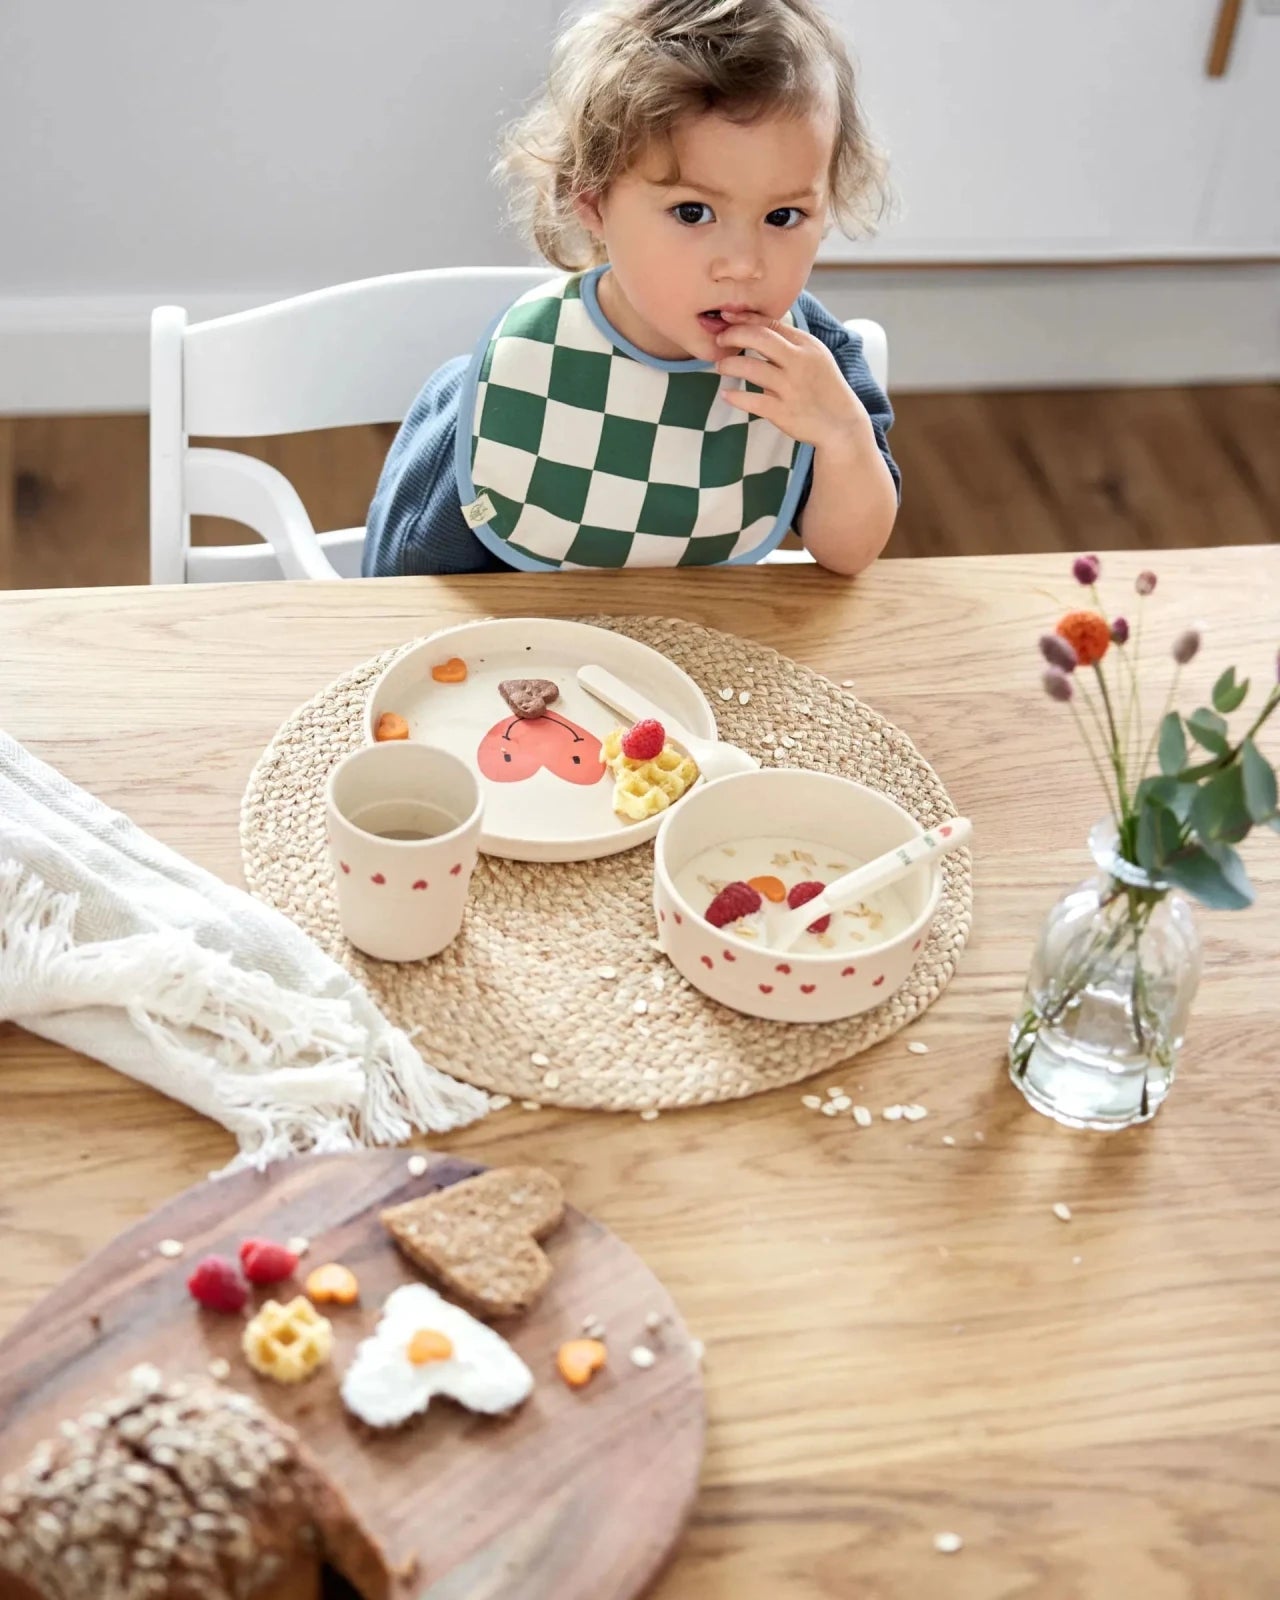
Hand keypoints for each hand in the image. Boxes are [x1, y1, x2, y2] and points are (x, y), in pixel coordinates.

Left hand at [714, 312, 866, 452]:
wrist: (841, 424)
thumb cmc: (824, 387)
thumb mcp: (816, 356)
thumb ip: (790, 342)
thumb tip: (757, 327)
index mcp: (806, 345)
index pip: (771, 323)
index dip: (744, 319)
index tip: (725, 319)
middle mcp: (799, 362)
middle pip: (759, 338)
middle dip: (733, 335)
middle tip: (719, 342)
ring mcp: (790, 388)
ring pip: (751, 368)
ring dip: (729, 365)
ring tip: (721, 367)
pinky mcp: (782, 412)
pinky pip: (751, 400)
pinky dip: (735, 396)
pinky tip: (726, 394)